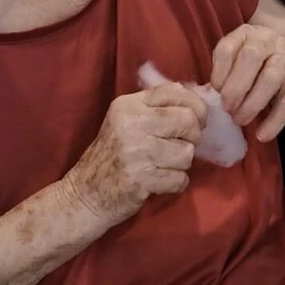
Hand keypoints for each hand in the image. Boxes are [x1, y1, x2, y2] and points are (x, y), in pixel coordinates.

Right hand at [63, 84, 206, 227]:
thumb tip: (197, 102)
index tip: (198, 120)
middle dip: (193, 136)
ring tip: (164, 166)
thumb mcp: (125, 121)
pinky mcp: (142, 179)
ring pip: (187, 152)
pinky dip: (176, 183)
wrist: (86, 193)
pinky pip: (180, 178)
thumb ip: (156, 108)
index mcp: (128, 105)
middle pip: (187, 120)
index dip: (196, 105)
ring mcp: (136, 152)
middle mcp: (131, 124)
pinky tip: (160, 182)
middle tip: (181, 145)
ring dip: (182, 163)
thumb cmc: (112, 155)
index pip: (174, 91)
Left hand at [210, 23, 284, 143]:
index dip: (218, 71)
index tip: (214, 91)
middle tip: (226, 109)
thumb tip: (206, 97)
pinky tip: (262, 135)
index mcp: (248, 35)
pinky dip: (273, 121)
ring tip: (240, 120)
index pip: (228, 47)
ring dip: (251, 103)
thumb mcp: (243, 65)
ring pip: (270, 78)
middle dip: (235, 87)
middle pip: (251, 57)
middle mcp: (270, 40)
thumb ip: (225, 75)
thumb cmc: (262, 72)